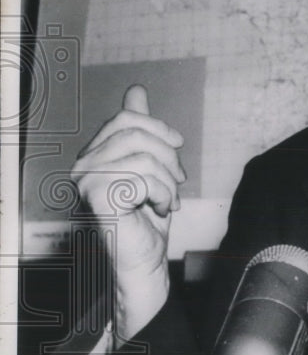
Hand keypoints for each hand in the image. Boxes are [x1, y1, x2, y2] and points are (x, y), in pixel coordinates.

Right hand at [71, 85, 185, 342]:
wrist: (147, 262)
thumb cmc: (148, 220)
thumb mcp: (152, 168)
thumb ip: (141, 131)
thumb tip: (136, 91)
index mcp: (94, 155)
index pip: (125, 119)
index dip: (158, 128)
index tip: (177, 144)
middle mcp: (84, 166)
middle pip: (135, 132)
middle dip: (167, 155)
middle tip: (177, 180)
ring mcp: (88, 181)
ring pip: (143, 155)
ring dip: (167, 180)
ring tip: (167, 200)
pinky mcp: (98, 197)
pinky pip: (143, 177)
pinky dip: (162, 193)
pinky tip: (159, 209)